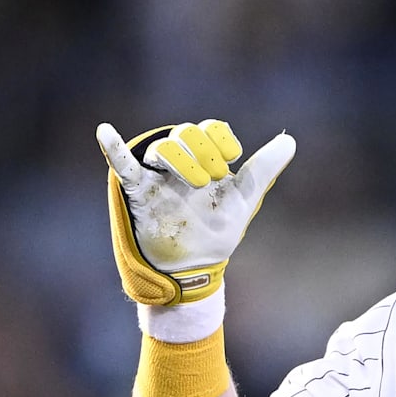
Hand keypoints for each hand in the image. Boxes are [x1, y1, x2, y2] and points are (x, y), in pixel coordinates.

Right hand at [98, 119, 295, 305]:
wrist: (195, 266)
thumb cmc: (218, 228)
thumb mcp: (244, 198)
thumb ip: (263, 169)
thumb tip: (290, 140)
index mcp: (204, 158)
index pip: (209, 130)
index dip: (220, 139)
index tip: (233, 158)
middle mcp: (180, 162)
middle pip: (185, 135)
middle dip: (203, 152)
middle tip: (214, 178)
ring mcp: (158, 176)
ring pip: (163, 149)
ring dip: (180, 160)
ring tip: (197, 184)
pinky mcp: (140, 192)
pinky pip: (124, 166)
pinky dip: (114, 148)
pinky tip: (105, 131)